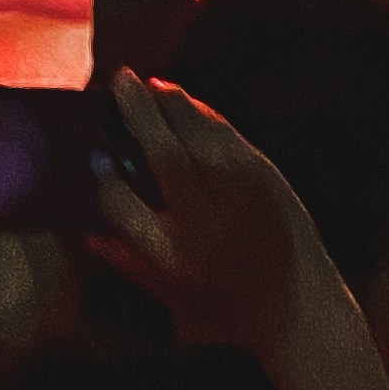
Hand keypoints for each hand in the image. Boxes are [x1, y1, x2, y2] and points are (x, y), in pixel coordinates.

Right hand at [96, 69, 335, 366]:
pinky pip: (224, 132)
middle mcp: (204, 216)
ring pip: (196, 131)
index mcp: (173, 254)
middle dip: (137, 112)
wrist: (298, 307)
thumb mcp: (172, 299)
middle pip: (162, 152)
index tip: (95, 163)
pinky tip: (187, 103)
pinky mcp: (262, 172)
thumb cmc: (229, 310)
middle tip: (120, 79)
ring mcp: (236, 190)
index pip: (123, 207)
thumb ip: (129, 263)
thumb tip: (90, 235)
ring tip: (148, 85)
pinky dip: (202, 112)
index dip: (104, 182)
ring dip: (170, 102)